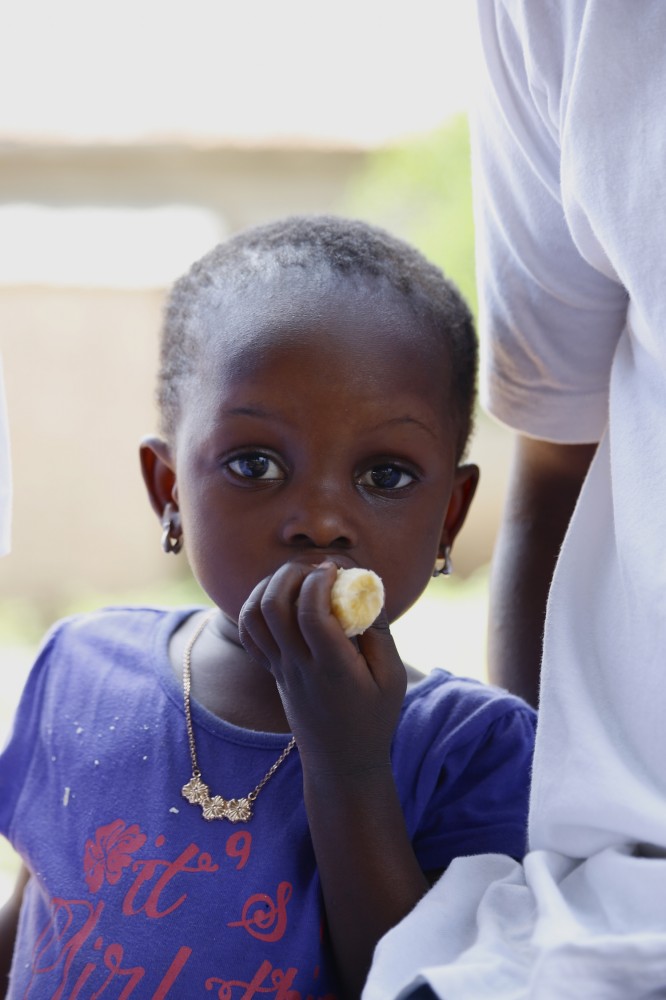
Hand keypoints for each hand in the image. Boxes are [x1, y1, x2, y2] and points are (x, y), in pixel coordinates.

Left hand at [238, 561, 406, 775]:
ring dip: (270, 585)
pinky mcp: (271, 670)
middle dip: (292, 574)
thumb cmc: (374, 718)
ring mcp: (279, 668)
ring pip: (254, 616)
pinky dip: (256, 605)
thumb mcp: (393, 678)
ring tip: (298, 578)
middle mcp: (299, 666)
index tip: (336, 569)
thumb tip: (365, 588)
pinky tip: (282, 598)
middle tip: (316, 568)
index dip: (318, 581)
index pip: (310, 613)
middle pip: (274, 606)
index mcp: (332, 668)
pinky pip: (249, 632)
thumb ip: (379, 633)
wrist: (340, 762)